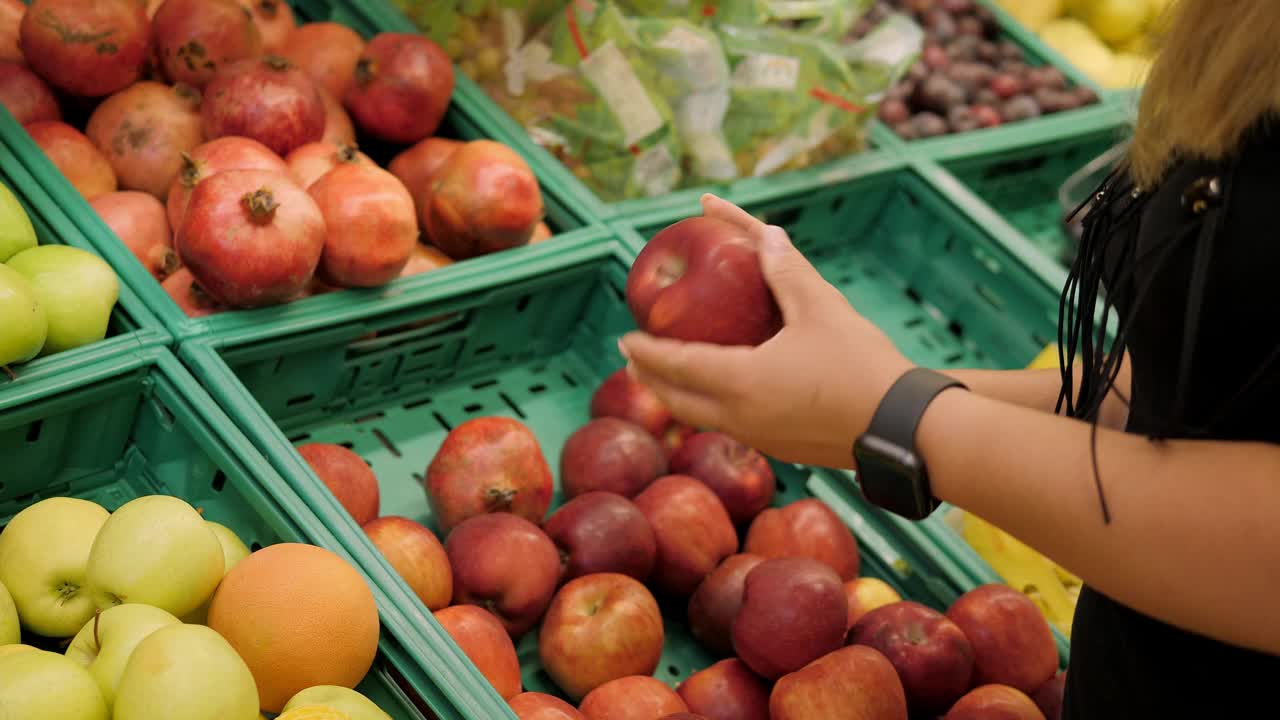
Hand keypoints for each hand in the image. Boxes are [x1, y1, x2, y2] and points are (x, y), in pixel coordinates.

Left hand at [619, 194, 914, 468]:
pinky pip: (731, 426)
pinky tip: (723, 397)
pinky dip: (711, 408)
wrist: (906, 431)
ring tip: (666, 378)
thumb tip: (765, 233)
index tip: (623, 339)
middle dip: (650, 379)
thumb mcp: (822, 309)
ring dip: (678, 397)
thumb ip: (788, 271)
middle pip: (677, 401)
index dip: (646, 352)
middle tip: (632, 359)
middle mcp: (740, 417)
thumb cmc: (862, 366)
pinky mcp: (783, 450)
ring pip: (702, 418)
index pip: (676, 365)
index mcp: (740, 382)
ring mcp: (761, 439)